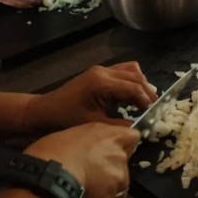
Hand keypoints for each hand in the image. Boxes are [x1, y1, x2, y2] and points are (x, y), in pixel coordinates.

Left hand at [24, 62, 155, 133]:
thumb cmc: (65, 119)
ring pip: (132, 70)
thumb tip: (138, 128)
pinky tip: (132, 94)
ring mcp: (101, 70)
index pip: (133, 87)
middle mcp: (104, 72)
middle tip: (154, 108)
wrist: (43, 111)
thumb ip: (118, 124)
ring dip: (141, 84)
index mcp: (101, 83)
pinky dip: (132, 80)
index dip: (146, 100)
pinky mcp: (99, 72)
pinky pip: (123, 70)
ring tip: (145, 101)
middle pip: (136, 76)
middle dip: (147, 92)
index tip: (154, 112)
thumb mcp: (93, 124)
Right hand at [24, 123, 139, 197]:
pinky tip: (83, 192)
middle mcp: (119, 155)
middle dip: (112, 163)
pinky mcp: (110, 197)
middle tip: (92, 166)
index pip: (133, 136)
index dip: (123, 141)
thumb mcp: (75, 132)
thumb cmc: (53, 152)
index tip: (113, 145)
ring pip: (118, 180)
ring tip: (85, 182)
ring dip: (107, 181)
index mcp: (112, 136)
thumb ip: (94, 137)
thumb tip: (95, 142)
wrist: (47, 178)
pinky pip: (107, 195)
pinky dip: (99, 195)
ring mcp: (117, 177)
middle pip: (124, 159)